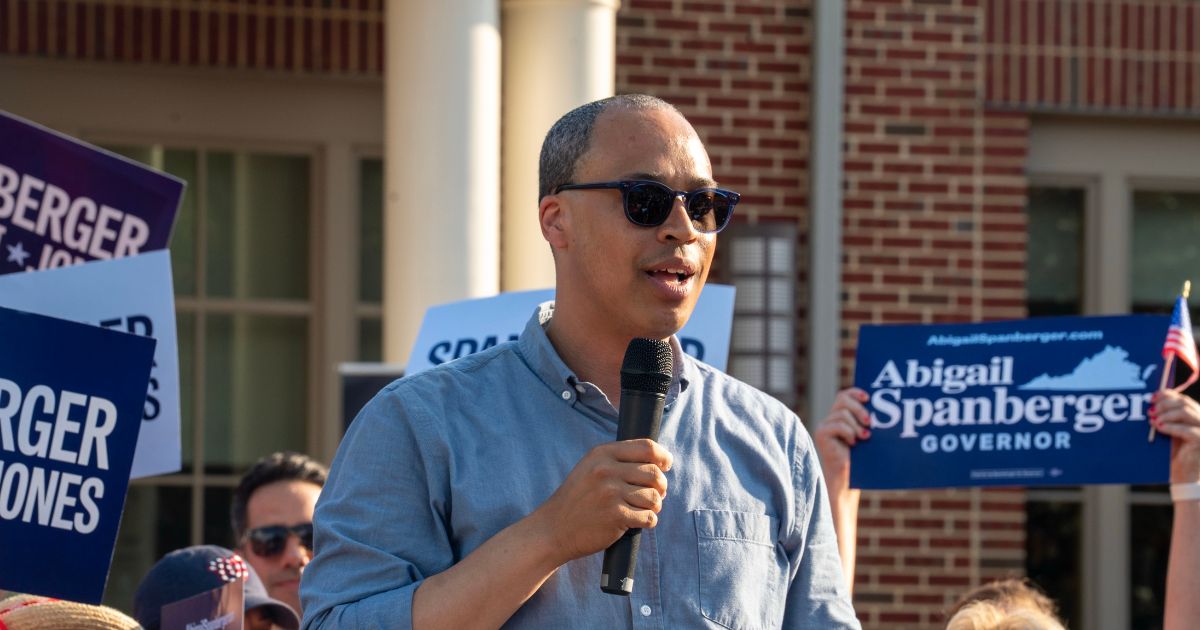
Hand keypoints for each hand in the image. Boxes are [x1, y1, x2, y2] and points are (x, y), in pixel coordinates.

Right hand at [531, 439, 671, 565]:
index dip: (663, 456)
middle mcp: (606, 470)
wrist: (554, 529)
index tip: (666, 465)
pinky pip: (648, 517)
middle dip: (661, 486)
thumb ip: (619, 460)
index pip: (647, 447)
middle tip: (654, 495)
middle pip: (654, 473)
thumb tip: (659, 460)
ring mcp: (611, 493)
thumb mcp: (591, 468)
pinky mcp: (615, 516)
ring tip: (642, 510)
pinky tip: (637, 522)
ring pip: (654, 497)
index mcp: (602, 454)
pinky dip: (648, 521)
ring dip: (654, 506)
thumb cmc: (578, 499)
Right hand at [813, 387, 870, 489]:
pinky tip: (853, 443)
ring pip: (842, 414)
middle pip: (842, 399)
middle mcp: (830, 418)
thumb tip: (879, 409)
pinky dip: (848, 433)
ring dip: (856, 426)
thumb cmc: (859, 456)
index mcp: (840, 415)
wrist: (848, 476)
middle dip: (858, 408)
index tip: (868, 397)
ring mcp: (824, 425)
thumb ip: (866, 420)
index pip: (844, 395)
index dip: (855, 393)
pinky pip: (837, 425)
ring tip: (864, 438)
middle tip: (869, 422)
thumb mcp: (864, 434)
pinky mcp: (821, 434)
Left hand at [1152, 390, 1199, 483]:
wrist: (1184, 475)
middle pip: (1184, 403)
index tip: (1152, 397)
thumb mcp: (1170, 430)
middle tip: (1150, 410)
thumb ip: (1167, 417)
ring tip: (1153, 420)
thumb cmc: (1175, 452)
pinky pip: (1186, 430)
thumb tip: (1152, 403)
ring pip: (1185, 413)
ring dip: (1166, 415)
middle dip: (1164, 404)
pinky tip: (1159, 427)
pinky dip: (1170, 427)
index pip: (1184, 399)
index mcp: (1197, 416)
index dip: (1167, 395)